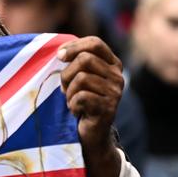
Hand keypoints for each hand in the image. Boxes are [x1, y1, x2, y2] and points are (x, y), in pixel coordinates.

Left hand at [57, 37, 123, 155]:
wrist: (92, 133)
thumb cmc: (82, 101)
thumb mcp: (80, 77)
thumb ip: (75, 61)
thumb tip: (60, 52)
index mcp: (113, 64)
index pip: (95, 43)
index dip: (74, 46)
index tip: (59, 56)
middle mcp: (118, 76)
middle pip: (85, 59)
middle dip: (67, 73)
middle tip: (64, 88)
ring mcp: (115, 92)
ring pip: (81, 78)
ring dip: (69, 92)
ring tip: (72, 101)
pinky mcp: (108, 108)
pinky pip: (81, 97)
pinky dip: (72, 105)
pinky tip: (77, 111)